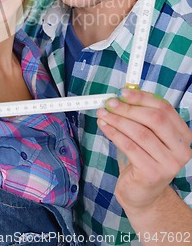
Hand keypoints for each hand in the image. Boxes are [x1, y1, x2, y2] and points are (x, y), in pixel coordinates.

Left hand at [97, 88, 191, 212]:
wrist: (143, 194)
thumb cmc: (144, 159)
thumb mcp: (148, 136)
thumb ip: (141, 116)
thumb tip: (122, 96)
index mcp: (183, 135)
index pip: (165, 109)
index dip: (142, 98)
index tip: (123, 92)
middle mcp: (181, 150)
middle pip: (155, 119)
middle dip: (129, 108)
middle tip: (110, 102)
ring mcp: (169, 164)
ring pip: (140, 133)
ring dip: (118, 120)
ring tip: (103, 114)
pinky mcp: (152, 174)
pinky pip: (130, 147)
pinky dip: (114, 134)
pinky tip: (104, 127)